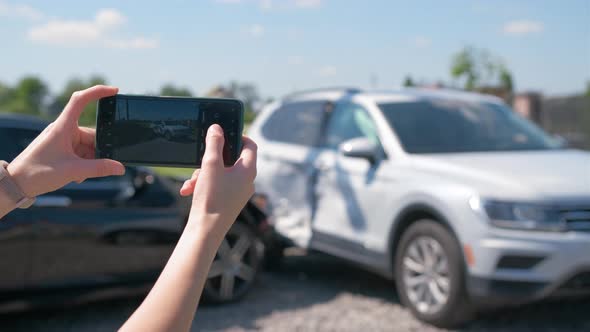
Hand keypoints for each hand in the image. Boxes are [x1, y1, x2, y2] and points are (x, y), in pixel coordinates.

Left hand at [7, 85, 124, 197]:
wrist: (16, 184)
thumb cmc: (37, 172)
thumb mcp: (73, 171)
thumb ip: (100, 168)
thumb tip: (120, 167)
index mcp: (63, 127)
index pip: (80, 100)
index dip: (98, 92)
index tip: (114, 91)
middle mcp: (63, 130)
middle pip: (92, 134)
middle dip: (98, 151)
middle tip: (100, 166)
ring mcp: (62, 140)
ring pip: (87, 146)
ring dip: (90, 161)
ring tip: (82, 175)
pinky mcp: (60, 149)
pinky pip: (80, 153)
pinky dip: (83, 164)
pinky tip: (78, 176)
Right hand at [180, 124, 256, 241]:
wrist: (206, 231)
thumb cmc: (211, 198)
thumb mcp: (210, 166)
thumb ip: (214, 144)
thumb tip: (217, 128)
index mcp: (248, 171)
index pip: (250, 145)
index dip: (238, 135)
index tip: (223, 133)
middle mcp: (247, 181)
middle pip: (231, 159)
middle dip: (211, 159)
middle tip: (200, 163)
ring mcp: (239, 192)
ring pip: (221, 173)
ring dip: (204, 173)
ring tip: (192, 183)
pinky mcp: (230, 201)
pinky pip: (218, 185)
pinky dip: (204, 184)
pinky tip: (189, 190)